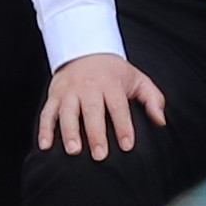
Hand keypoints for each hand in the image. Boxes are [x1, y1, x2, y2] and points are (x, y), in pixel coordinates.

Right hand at [40, 52, 169, 157]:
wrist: (85, 50)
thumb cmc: (114, 72)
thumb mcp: (137, 78)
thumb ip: (152, 98)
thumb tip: (161, 120)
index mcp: (110, 83)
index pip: (118, 106)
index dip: (123, 126)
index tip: (126, 145)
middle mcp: (88, 87)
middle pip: (92, 110)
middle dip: (95, 133)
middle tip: (100, 155)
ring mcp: (69, 92)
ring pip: (67, 112)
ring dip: (69, 131)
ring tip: (73, 151)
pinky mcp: (54, 96)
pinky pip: (47, 113)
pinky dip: (45, 129)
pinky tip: (45, 146)